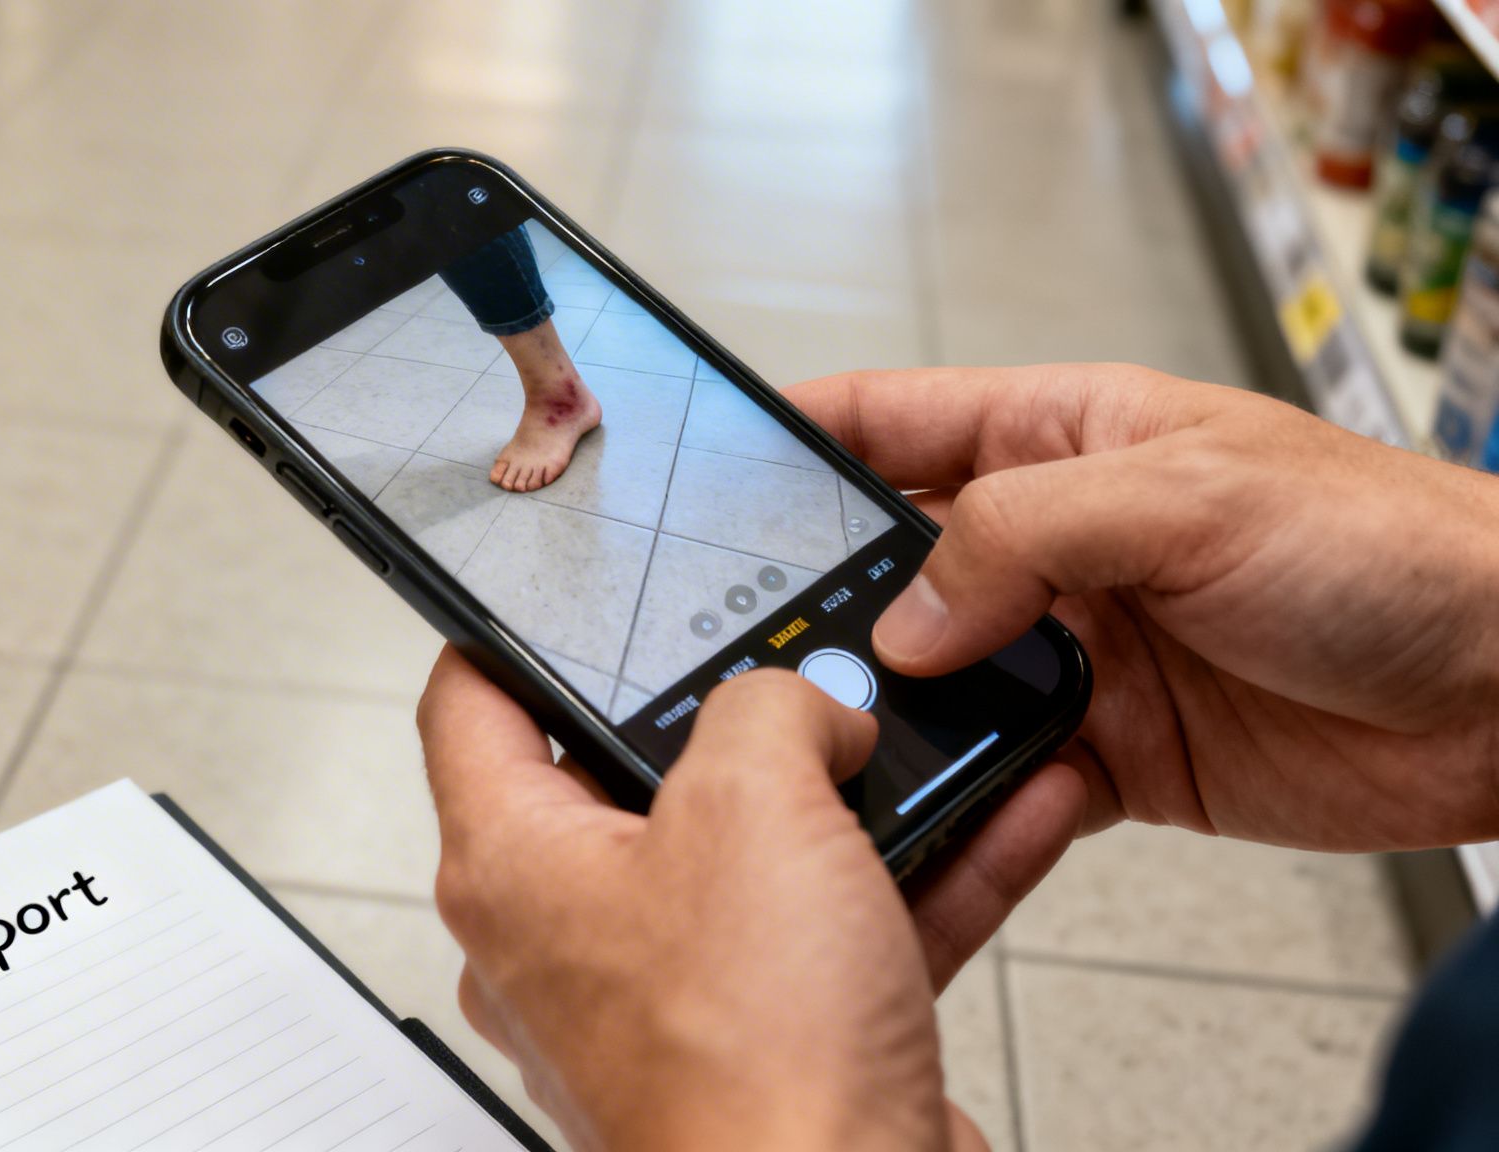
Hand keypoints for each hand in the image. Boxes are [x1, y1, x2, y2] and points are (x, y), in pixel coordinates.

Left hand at [419, 650, 1085, 1151]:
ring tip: (920, 720)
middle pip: (635, 772)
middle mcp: (574, 931)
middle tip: (797, 655)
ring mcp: (673, 991)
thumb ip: (769, 708)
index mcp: (516, 865)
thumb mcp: (754, 808)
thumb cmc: (750, 1065)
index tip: (577, 586)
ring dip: (855, 789)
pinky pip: (840, 926)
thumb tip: (803, 704)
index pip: (472, 703)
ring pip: (760, 852)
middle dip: (736, 712)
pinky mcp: (771, 1038)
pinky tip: (1005, 808)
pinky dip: (918, 869)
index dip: (517, 626)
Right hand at [788, 363, 1498, 849]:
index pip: (889, 420)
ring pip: (934, 677)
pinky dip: (970, 791)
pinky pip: (1005, 768)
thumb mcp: (1188, 498)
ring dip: (890, 708)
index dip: (792, 438)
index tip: (702, 473)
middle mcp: (1054, 542)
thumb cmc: (1387, 548)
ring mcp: (1076, 647)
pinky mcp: (1112, 747)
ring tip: (823, 738)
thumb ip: (1023, 537)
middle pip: (891, 561)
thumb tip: (904, 619)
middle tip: (736, 642)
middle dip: (818, 598)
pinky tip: (942, 804)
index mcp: (1061, 437)